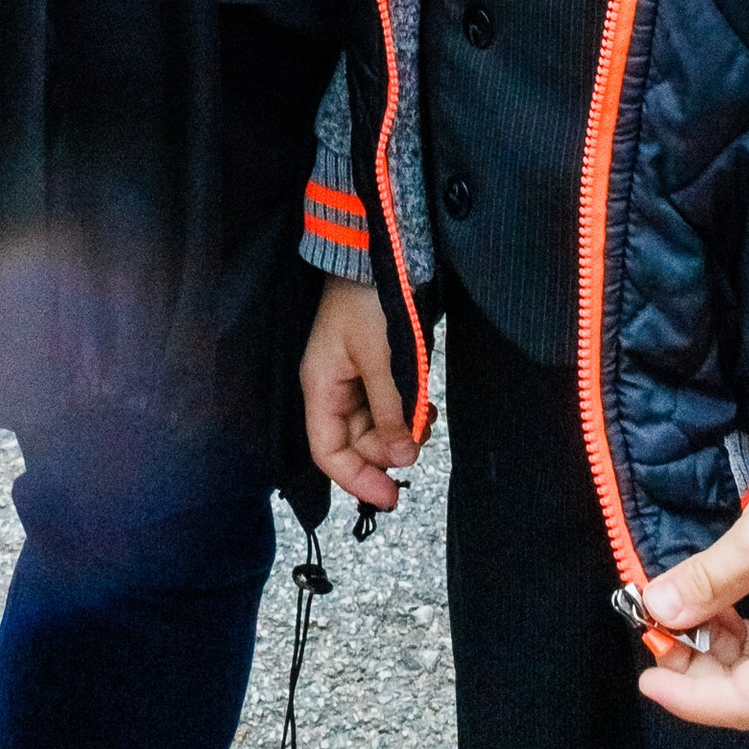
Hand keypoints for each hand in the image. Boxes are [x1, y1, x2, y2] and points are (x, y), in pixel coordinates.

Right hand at [301, 279, 416, 513]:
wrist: (376, 251)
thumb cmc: (369, 303)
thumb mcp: (382, 361)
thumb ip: (390, 413)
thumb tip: (402, 461)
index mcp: (320, 387)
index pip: (327, 452)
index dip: (356, 480)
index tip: (391, 497)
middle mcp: (332, 388)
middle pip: (354, 443)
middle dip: (388, 451)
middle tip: (421, 439)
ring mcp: (352, 377)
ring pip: (374, 426)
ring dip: (401, 430)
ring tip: (427, 416)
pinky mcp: (372, 366)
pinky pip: (385, 404)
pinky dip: (405, 410)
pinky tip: (425, 403)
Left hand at [635, 490, 748, 730]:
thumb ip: (704, 581)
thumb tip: (657, 607)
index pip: (743, 702)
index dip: (689, 698)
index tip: (647, 681)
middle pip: (743, 690)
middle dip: (691, 667)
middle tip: (652, 631)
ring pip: (745, 670)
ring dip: (703, 647)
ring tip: (668, 613)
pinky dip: (723, 632)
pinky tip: (701, 606)